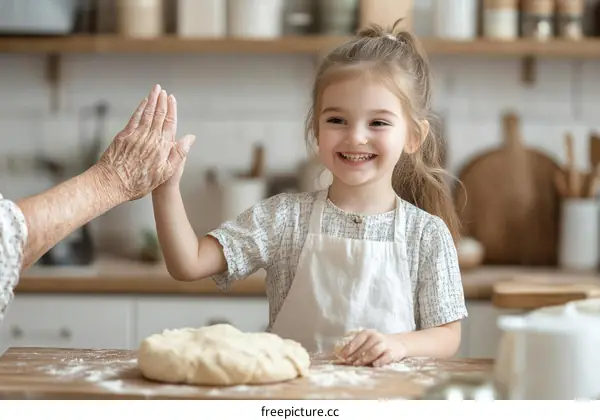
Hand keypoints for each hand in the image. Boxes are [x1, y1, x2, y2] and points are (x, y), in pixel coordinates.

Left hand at [96, 84, 195, 200]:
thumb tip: (190, 139)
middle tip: (164, 91)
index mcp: (162, 146)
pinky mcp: (124, 135)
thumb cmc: (139, 182)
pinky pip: (134, 117)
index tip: (173, 99)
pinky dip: (140, 108)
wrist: (113, 183)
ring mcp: (136, 134)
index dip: (172, 110)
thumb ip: (178, 154)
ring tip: (156, 90)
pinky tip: (143, 102)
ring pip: (147, 113)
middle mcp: (150, 137)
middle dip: (162, 101)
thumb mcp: (165, 173)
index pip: (169, 123)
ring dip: (152, 100)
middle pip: (158, 115)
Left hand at [338, 329, 406, 366]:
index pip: (356, 341)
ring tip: (357, 364)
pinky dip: (380, 361)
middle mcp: (376, 337)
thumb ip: (356, 347)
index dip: (348, 349)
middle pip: (364, 347)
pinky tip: (374, 365)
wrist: (398, 343)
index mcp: (367, 333)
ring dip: (364, 358)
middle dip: (354, 355)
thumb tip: (342, 356)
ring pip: (373, 351)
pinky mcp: (392, 352)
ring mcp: (384, 344)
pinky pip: (386, 357)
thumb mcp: (367, 341)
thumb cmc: (377, 344)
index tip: (342, 356)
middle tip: (348, 362)